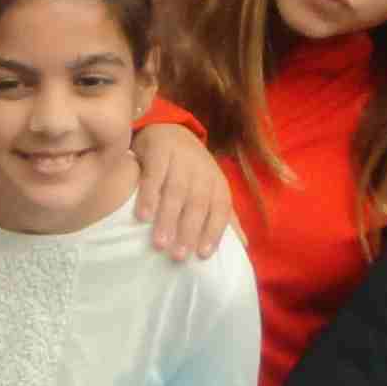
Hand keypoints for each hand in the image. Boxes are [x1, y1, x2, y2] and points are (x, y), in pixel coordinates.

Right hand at [132, 124, 240, 261]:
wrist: (168, 129)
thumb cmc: (190, 170)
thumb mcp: (210, 189)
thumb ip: (223, 216)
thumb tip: (243, 244)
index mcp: (217, 182)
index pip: (220, 208)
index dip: (213, 231)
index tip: (203, 255)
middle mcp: (202, 170)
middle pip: (197, 203)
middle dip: (189, 230)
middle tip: (178, 256)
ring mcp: (180, 159)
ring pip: (176, 191)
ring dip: (168, 218)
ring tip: (160, 243)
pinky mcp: (158, 151)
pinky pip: (153, 176)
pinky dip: (148, 196)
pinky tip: (143, 216)